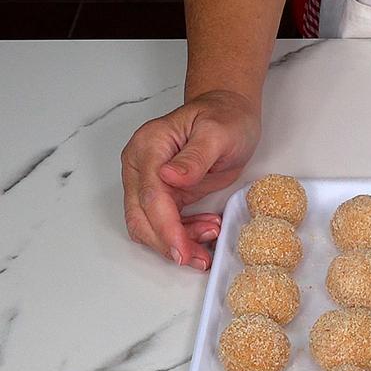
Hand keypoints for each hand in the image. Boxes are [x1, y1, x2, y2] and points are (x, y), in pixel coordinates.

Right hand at [120, 90, 260, 268]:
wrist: (229, 111)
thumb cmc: (225, 117)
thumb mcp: (217, 133)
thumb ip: (194, 157)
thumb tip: (169, 177)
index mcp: (149, 147)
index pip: (150, 196)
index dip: (166, 228)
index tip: (182, 251)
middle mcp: (141, 165)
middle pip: (141, 217)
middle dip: (168, 243)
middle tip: (198, 259)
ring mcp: (149, 180)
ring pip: (149, 225)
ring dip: (177, 241)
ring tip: (211, 238)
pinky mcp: (163, 192)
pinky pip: (165, 222)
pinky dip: (183, 234)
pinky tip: (207, 230)